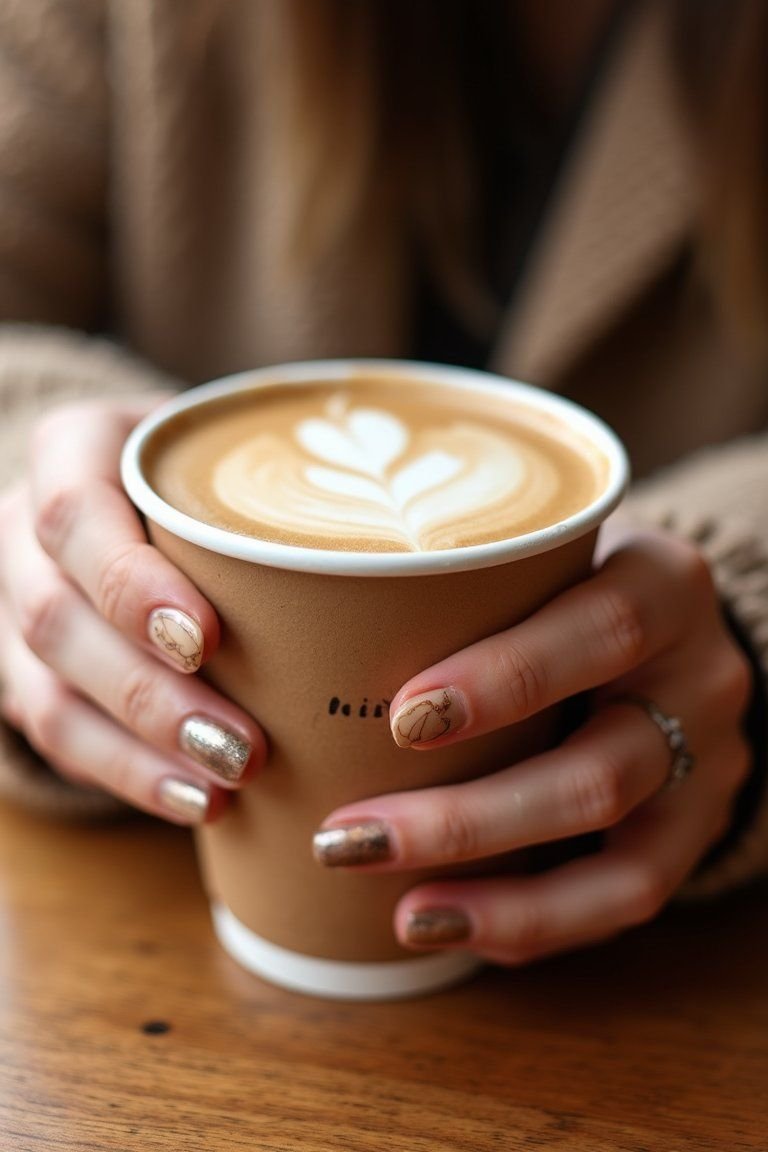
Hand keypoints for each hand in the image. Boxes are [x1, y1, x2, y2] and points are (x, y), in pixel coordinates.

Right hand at [0, 399, 265, 823]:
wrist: (147, 477)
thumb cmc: (216, 460)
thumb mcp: (239, 440)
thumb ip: (285, 475)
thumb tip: (404, 550)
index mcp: (70, 450)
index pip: (74, 515)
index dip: (130, 585)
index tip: (209, 639)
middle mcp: (25, 530)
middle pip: (58, 620)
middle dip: (150, 695)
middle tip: (244, 746)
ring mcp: (17, 602)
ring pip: (50, 691)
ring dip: (139, 751)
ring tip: (225, 789)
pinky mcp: (27, 668)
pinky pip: (56, 733)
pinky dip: (126, 773)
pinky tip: (194, 802)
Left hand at [314, 525, 751, 963]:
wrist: (669, 623)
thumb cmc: (564, 575)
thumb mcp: (535, 544)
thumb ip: (459, 571)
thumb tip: (297, 610)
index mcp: (663, 584)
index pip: (601, 629)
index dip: (508, 679)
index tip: (401, 716)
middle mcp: (699, 677)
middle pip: (602, 771)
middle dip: (468, 819)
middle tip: (346, 838)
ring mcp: (705, 764)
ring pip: (621, 858)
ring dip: (495, 890)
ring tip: (395, 909)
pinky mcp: (692, 832)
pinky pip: (624, 900)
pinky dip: (531, 921)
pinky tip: (443, 922)